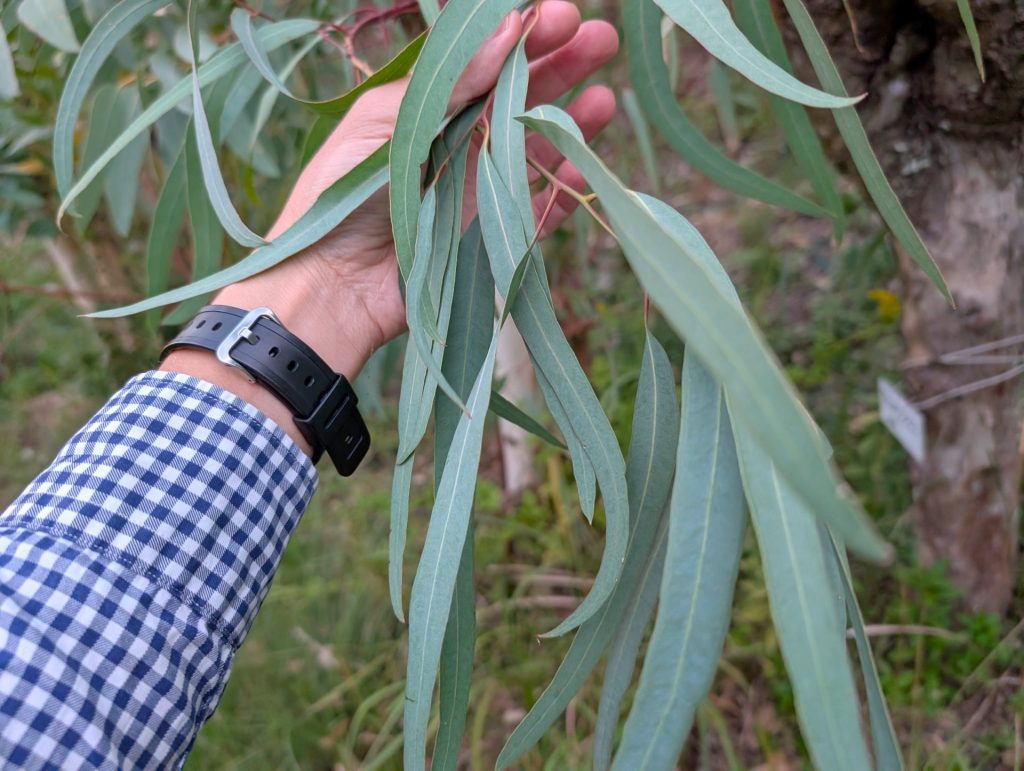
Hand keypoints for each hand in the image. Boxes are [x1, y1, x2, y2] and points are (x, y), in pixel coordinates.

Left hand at [215, 1, 617, 376]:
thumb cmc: (341, 194)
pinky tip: (585, 169)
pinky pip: (538, 209)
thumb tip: (507, 28)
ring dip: (573, 123)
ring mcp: (478, 188)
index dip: (525, 35)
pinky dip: (563, 192)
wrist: (331, 283)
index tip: (561, 13)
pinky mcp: (490, 235)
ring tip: (605, 99)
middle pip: (520, 96)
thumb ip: (450, 83)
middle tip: (602, 38)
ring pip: (537, 147)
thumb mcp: (388, 122)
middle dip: (562, 65)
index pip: (486, 60)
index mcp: (427, 106)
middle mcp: (457, 141)